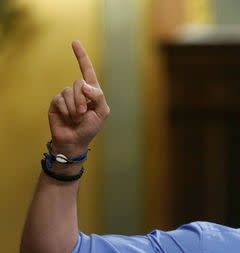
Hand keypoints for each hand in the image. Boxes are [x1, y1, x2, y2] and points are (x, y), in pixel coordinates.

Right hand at [48, 40, 109, 156]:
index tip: (74, 42)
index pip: (87, 71)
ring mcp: (66, 96)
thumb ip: (98, 96)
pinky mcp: (56, 102)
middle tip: (83, 113)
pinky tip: (67, 118)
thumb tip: (84, 84)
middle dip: (82, 99)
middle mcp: (79, 92)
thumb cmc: (90, 128)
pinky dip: (66, 110)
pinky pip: (60, 100)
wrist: (75, 142)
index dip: (81, 56)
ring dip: (75, 108)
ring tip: (76, 118)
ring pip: (69, 92)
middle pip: (79, 83)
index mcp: (92, 92)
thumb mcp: (102, 113)